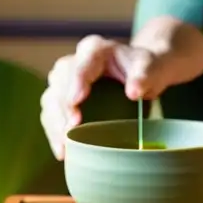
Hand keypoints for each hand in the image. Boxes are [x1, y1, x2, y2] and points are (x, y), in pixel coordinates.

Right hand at [40, 35, 173, 159]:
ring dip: (54, 124)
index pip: (81, 65)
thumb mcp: (152, 68)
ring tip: (63, 148)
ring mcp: (66, 80)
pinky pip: (52, 115)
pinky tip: (63, 152)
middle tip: (70, 131)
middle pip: (59, 83)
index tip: (75, 103)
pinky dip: (55, 133)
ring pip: (51, 99)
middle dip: (62, 108)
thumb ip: (145, 75)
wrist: (141, 74)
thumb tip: (134, 92)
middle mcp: (75, 62)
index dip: (75, 83)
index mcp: (95, 50)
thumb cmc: (146, 69)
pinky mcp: (62, 98)